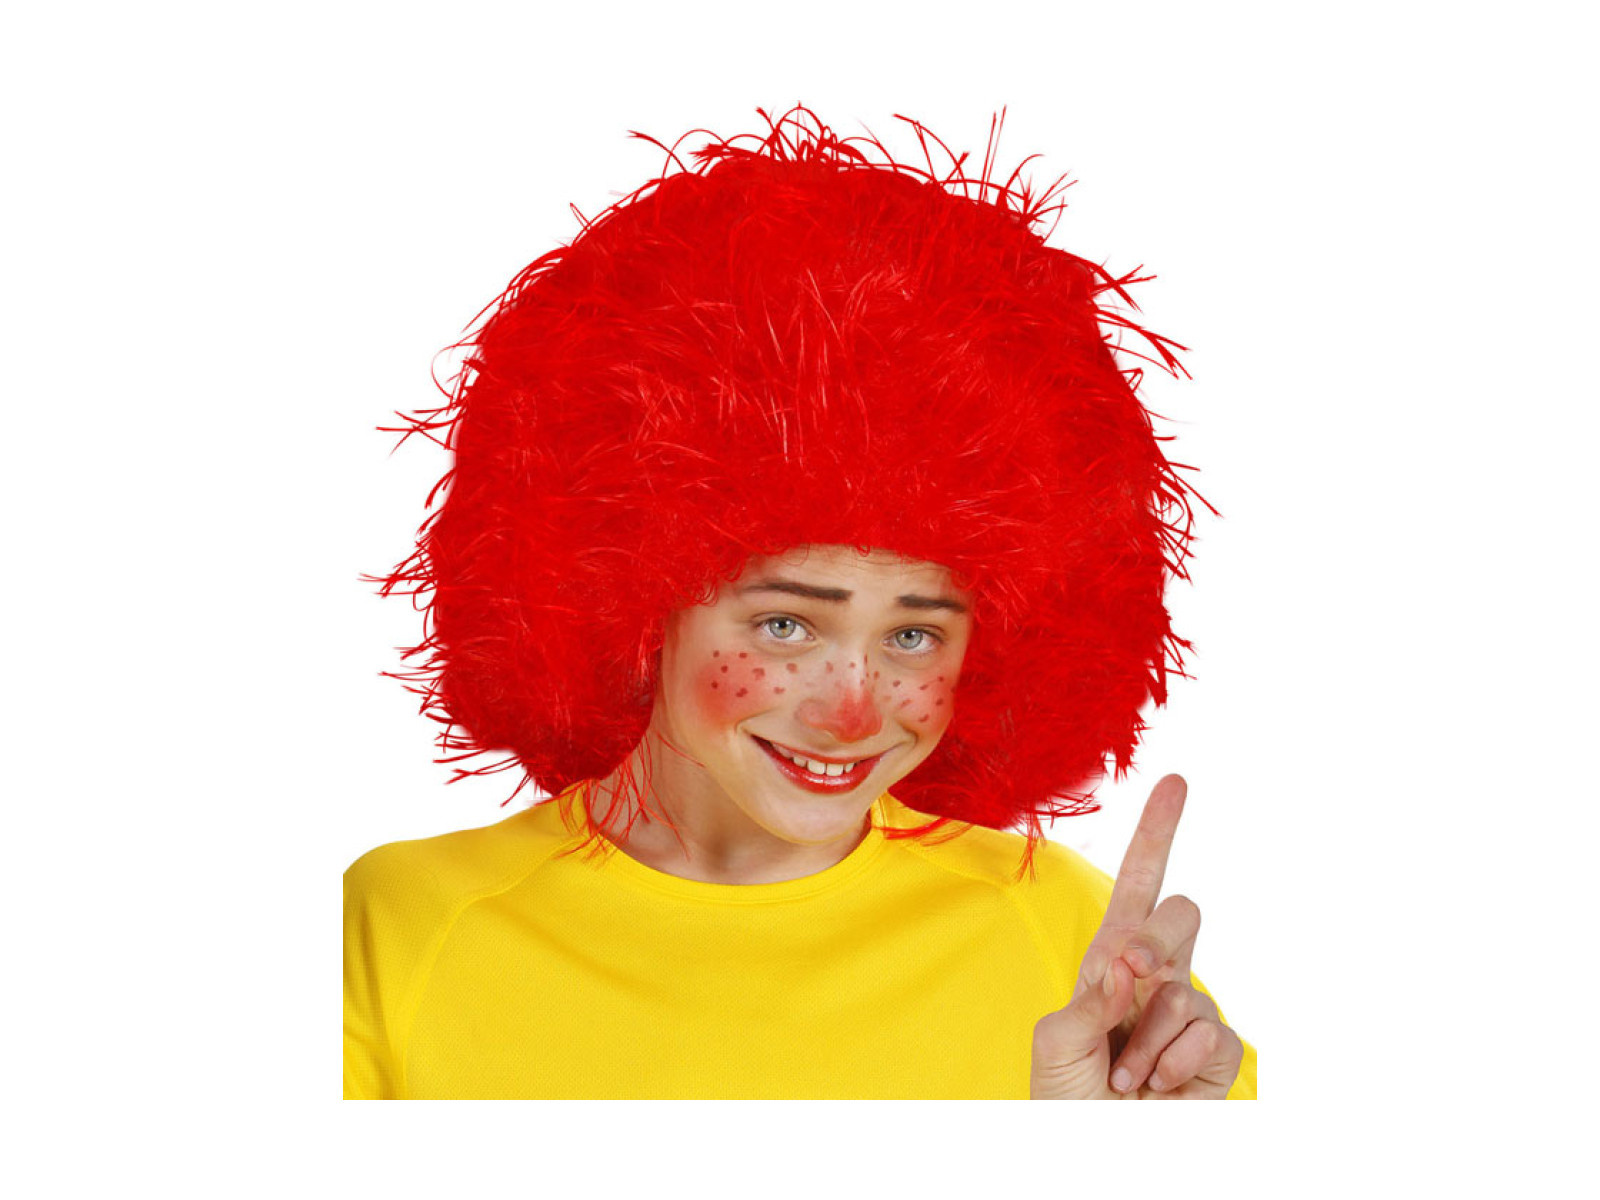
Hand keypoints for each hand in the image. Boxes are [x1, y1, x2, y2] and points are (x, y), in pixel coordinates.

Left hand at [1030, 774, 1243, 1098]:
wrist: (1094, 1155)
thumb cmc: (1065, 1100)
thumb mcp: (1057, 1043)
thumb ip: (1092, 997)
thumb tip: (1131, 963)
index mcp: (1112, 962)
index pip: (1139, 887)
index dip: (1158, 834)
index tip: (1176, 782)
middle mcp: (1157, 979)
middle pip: (1182, 915)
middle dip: (1156, 940)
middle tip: (1132, 976)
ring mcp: (1190, 1016)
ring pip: (1189, 988)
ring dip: (1149, 1039)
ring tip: (1125, 1076)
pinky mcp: (1218, 1056)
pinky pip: (1213, 1035)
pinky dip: (1175, 1064)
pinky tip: (1155, 1089)